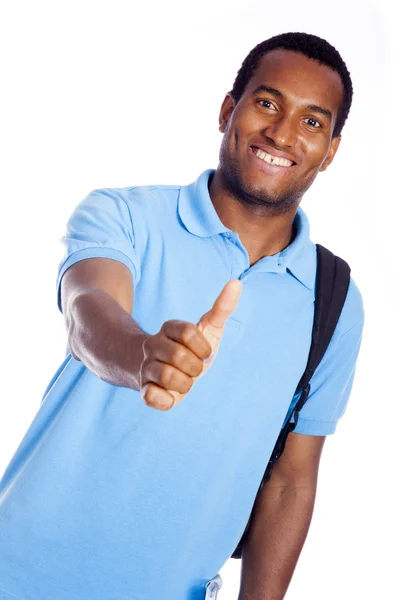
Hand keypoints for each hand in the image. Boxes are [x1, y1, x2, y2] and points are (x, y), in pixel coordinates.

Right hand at [139, 279, 241, 409]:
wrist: (166, 374)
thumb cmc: (193, 350)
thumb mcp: (209, 329)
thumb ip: (222, 308)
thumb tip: (236, 284)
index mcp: (169, 328)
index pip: (187, 332)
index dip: (202, 347)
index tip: (204, 353)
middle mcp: (153, 345)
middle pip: (178, 355)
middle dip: (195, 367)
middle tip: (194, 369)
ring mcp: (146, 367)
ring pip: (167, 376)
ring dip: (186, 384)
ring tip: (184, 382)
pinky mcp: (144, 390)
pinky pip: (152, 397)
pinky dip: (167, 399)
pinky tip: (170, 394)